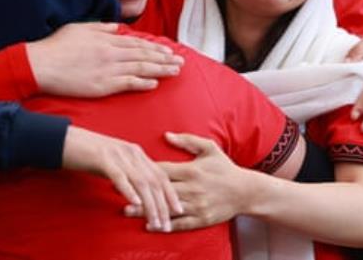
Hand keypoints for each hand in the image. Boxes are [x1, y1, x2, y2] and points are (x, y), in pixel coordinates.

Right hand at [26, 22, 183, 96]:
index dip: (155, 47)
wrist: (40, 65)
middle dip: (164, 58)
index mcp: (107, 40)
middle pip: (144, 55)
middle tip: (180, 62)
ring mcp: (108, 69)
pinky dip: (143, 83)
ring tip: (175, 71)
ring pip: (141, 68)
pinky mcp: (102, 85)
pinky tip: (155, 84)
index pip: (137, 43)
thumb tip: (116, 28)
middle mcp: (111, 53)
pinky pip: (128, 83)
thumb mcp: (80, 28)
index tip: (169, 51)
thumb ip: (101, 28)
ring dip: (161, 69)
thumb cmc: (56, 46)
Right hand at [62, 126, 182, 231]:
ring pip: (141, 181)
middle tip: (167, 224)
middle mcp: (132, 153)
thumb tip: (139, 195)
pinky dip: (129, 190)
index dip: (170, 194)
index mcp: (136, 153)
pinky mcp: (103, 159)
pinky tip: (135, 203)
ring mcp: (118, 155)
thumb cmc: (89, 155)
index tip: (178, 211)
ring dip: (150, 204)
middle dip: (163, 204)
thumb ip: (128, 175)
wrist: (66, 140)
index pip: (160, 175)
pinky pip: (119, 176)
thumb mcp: (115, 164)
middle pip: (154, 180)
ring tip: (155, 220)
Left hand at [125, 132, 249, 231]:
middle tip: (116, 192)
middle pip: (160, 190)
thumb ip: (187, 141)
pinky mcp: (202, 219)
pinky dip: (164, 225)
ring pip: (167, 208)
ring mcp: (197, 205)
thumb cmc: (225, 168)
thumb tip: (166, 135)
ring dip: (145, 210)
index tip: (126, 169)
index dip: (143, 170)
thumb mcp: (209, 148)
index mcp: (192, 170)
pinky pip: (180, 224)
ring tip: (127, 211)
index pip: (163, 170)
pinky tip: (150, 226)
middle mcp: (193, 188)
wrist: (246, 191)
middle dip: (138, 191)